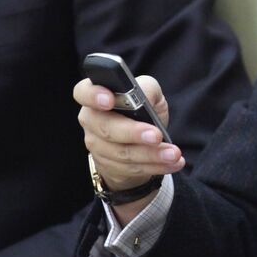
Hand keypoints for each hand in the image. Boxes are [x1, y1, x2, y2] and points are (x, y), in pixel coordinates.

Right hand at [74, 74, 181, 221]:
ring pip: (122, 153)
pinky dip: (156, 166)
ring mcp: (97, 145)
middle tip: (156, 136)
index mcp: (97, 96)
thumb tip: (143, 96)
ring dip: (151, 155)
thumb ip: (146, 88)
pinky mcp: (108, 165)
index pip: (83, 92)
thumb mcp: (148, 93)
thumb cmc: (142, 109)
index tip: (109, 100)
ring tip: (173, 153)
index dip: (93, 96)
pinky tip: (173, 163)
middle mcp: (91, 120)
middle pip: (105, 128)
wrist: (140, 141)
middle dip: (133, 133)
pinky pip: (132, 168)